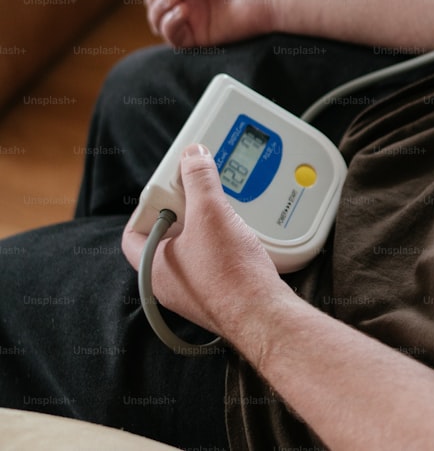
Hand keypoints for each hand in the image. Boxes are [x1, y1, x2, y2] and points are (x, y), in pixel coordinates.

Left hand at [121, 144, 287, 336]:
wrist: (264, 312)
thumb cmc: (230, 274)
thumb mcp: (210, 213)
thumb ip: (199, 179)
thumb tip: (193, 156)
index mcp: (151, 267)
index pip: (134, 229)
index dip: (150, 203)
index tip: (170, 186)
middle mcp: (169, 282)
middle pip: (167, 234)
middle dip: (184, 210)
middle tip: (200, 192)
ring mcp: (194, 290)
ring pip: (193, 247)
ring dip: (207, 225)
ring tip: (224, 210)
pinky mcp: (220, 293)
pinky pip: (214, 260)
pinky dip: (224, 243)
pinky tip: (241, 234)